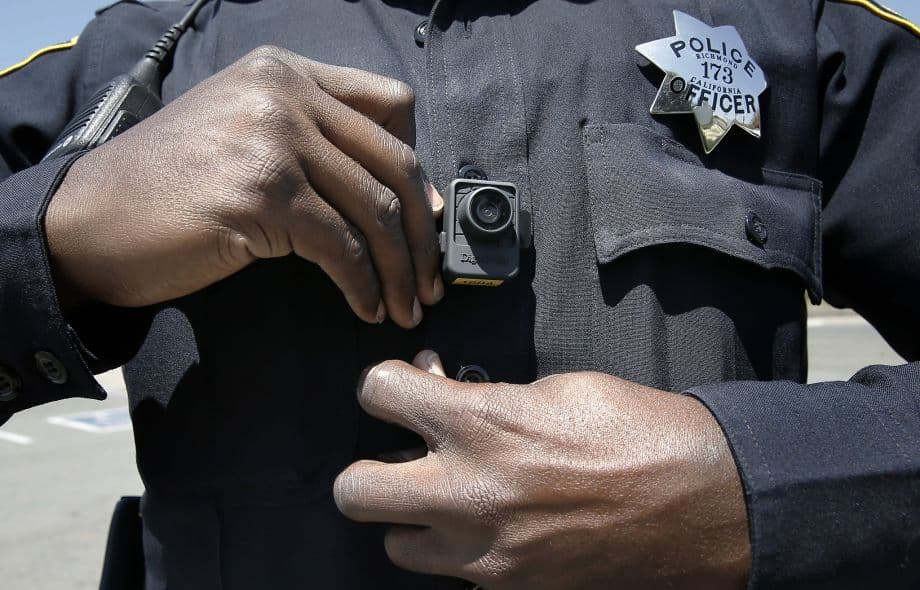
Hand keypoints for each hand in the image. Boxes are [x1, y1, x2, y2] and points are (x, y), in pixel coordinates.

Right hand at [46, 46, 442, 327]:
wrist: (92, 221)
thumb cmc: (171, 189)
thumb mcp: (246, 136)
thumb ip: (316, 145)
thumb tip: (401, 198)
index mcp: (286, 72)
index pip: (391, 104)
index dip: (418, 169)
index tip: (425, 220)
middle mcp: (284, 93)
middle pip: (396, 162)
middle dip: (422, 233)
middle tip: (430, 281)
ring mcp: (273, 139)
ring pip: (375, 209)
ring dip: (401, 270)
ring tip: (405, 306)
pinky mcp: (263, 193)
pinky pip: (342, 247)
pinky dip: (364, 284)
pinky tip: (365, 307)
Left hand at [335, 351, 750, 588]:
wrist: (705, 503)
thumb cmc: (639, 432)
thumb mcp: (557, 389)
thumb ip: (486, 397)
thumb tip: (445, 393)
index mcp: (483, 425)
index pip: (377, 392)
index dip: (384, 383)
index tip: (402, 386)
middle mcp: (470, 494)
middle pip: (353, 491)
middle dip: (370, 467)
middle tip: (405, 453)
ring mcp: (486, 553)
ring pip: (395, 546)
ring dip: (412, 517)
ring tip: (450, 495)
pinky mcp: (509, 588)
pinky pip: (452, 573)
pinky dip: (459, 548)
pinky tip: (495, 523)